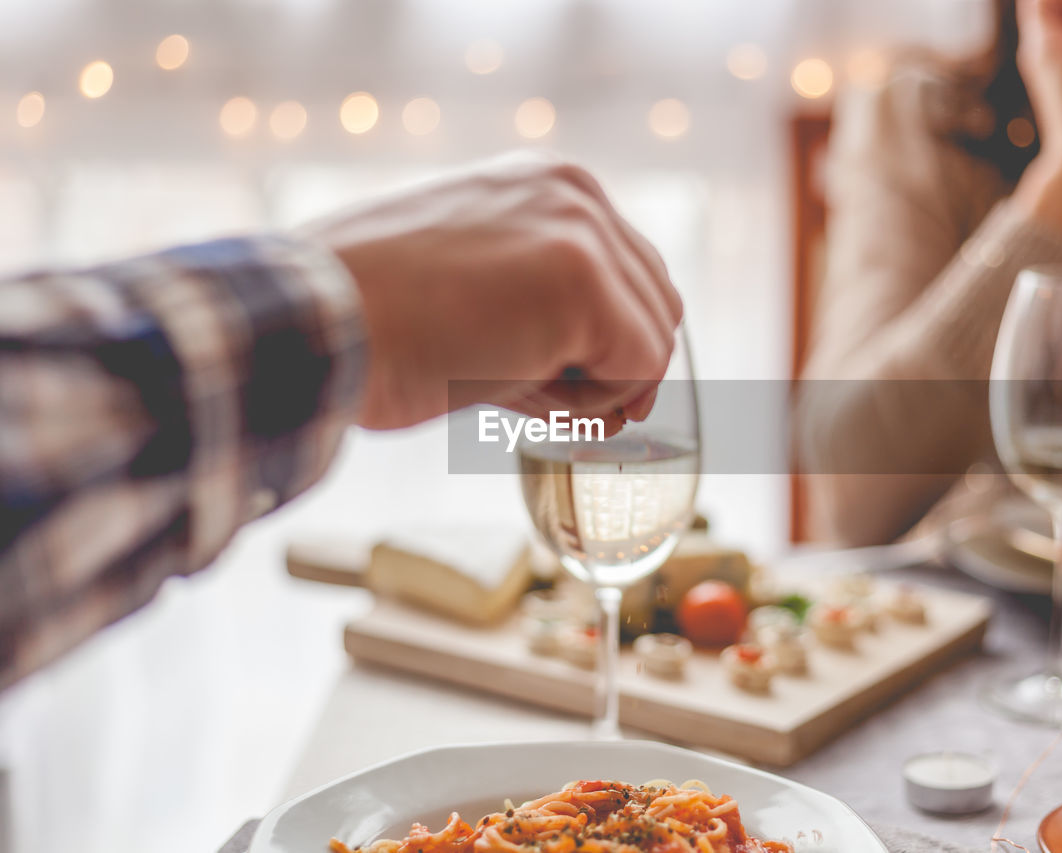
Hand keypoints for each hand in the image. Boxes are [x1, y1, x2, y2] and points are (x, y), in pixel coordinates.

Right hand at [307, 156, 681, 429]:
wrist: (317, 327)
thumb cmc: (375, 321)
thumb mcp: (475, 289)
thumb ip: (544, 304)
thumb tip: (616, 376)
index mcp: (546, 185)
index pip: (629, 274)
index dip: (608, 346)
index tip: (566, 389)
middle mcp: (574, 192)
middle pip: (656, 305)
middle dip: (614, 371)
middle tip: (552, 408)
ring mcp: (583, 230)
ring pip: (654, 339)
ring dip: (598, 391)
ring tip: (520, 395)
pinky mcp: (584, 280)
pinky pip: (640, 367)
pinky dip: (592, 406)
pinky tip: (521, 395)